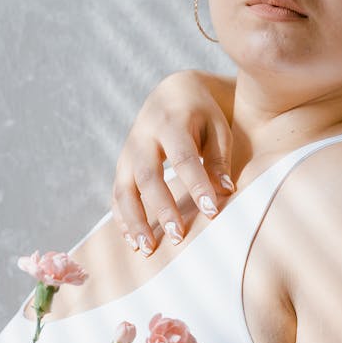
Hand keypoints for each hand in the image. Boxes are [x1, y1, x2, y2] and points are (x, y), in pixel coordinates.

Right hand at [112, 70, 234, 255]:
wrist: (172, 93)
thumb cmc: (203, 114)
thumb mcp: (217, 128)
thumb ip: (219, 158)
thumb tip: (224, 191)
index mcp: (171, 121)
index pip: (183, 157)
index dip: (196, 184)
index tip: (211, 211)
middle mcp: (143, 136)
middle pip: (147, 175)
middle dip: (162, 207)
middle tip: (178, 237)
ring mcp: (128, 152)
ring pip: (124, 188)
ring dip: (134, 220)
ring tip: (148, 248)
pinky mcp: (122, 166)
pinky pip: (116, 194)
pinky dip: (123, 219)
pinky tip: (134, 241)